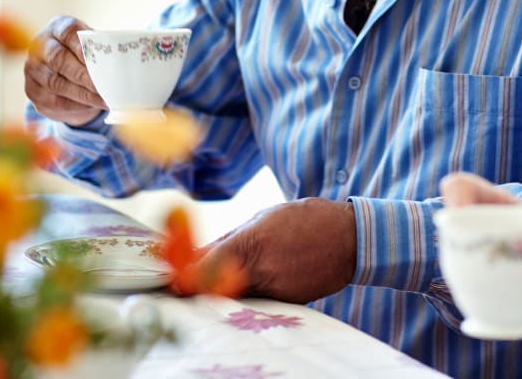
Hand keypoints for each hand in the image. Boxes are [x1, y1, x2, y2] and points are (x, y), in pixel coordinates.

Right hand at [24, 15, 105, 125]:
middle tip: (105, 85)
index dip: (83, 45)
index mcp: (57, 28)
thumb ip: (102, 48)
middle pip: (59, 59)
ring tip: (105, 99)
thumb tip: (123, 59)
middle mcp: (40, 46)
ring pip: (56, 83)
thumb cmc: (85, 55)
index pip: (68, 32)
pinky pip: (55, 100)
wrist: (63, 72)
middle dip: (85, 74)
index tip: (101, 58)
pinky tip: (93, 106)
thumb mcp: (92, 45)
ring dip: (84, 93)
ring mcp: (32, 69)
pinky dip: (77, 104)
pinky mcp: (33, 92)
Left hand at [188, 198, 356, 303]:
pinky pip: (259, 302)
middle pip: (215, 290)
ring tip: (227, 280)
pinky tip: (258, 282)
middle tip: (189, 284)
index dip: (183, 278)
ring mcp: (274, 291)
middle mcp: (259, 271)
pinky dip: (251, 295)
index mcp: (250, 243)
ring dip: (226, 291)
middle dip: (201, 287)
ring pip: (236, 297)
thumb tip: (201, 253)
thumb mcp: (266, 217)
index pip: (202, 269)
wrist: (350, 239)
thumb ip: (233, 237)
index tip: (171, 281)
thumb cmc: (307, 219)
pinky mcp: (287, 304)